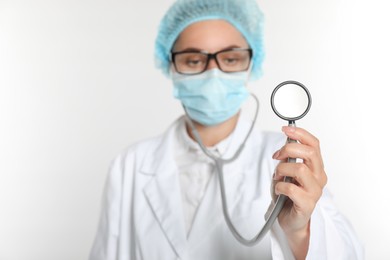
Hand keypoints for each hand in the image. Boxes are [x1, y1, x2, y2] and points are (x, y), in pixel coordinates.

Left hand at [272, 126, 326, 257]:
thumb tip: (286, 142)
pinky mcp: (308, 204)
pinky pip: (292, 189)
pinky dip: (279, 186)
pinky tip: (278, 190)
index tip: (285, 129)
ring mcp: (315, 191)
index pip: (314, 144)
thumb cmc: (288, 195)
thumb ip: (287, 158)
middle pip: (310, 153)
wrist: (289, 220)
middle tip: (276, 156)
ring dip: (282, 170)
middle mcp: (319, 177)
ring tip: (276, 177)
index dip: (300, 134)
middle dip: (289, 149)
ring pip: (299, 169)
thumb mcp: (285, 171)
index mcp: (316, 167)